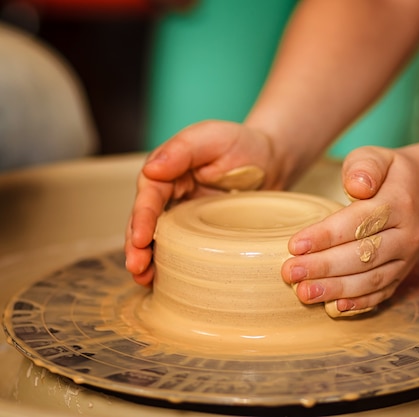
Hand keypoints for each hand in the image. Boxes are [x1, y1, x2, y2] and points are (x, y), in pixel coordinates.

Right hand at [125, 121, 280, 285]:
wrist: (272, 162)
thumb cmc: (242, 144)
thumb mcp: (212, 138)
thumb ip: (182, 150)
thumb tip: (151, 170)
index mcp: (168, 172)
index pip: (149, 196)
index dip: (141, 218)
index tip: (139, 239)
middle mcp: (170, 196)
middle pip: (145, 223)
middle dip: (136, 246)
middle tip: (136, 268)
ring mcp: (184, 217)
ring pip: (158, 240)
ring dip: (148, 260)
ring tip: (143, 279)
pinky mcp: (201, 234)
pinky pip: (182, 250)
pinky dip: (170, 266)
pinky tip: (164, 283)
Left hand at [281, 146, 418, 316]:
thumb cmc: (390, 174)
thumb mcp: (377, 157)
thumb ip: (364, 167)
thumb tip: (357, 185)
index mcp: (399, 202)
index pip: (360, 221)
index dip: (327, 235)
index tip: (295, 245)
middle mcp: (407, 234)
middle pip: (364, 255)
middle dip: (325, 266)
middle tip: (290, 272)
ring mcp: (407, 258)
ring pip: (371, 278)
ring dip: (336, 289)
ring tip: (304, 293)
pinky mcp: (403, 274)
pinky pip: (383, 293)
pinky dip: (359, 303)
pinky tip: (334, 308)